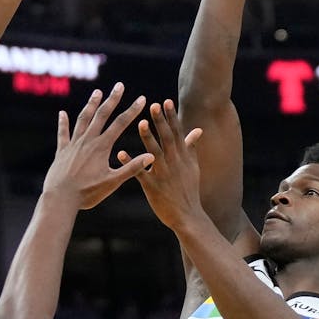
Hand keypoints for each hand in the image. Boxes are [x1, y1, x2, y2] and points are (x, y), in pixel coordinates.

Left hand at [43, 83, 152, 209]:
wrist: (61, 198)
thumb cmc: (88, 193)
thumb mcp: (113, 182)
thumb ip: (132, 168)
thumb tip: (152, 156)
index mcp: (102, 147)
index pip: (120, 124)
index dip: (132, 110)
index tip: (142, 98)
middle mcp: (87, 141)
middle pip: (101, 115)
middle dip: (112, 99)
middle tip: (119, 85)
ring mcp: (73, 144)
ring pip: (83, 119)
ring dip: (91, 105)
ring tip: (97, 92)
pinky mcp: (62, 151)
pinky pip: (63, 133)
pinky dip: (63, 123)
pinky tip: (62, 113)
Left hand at [129, 100, 205, 229]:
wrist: (188, 217)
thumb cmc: (189, 190)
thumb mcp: (193, 167)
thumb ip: (192, 147)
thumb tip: (197, 130)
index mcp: (183, 157)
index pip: (177, 133)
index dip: (171, 117)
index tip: (166, 101)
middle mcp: (174, 164)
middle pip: (166, 139)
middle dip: (160, 121)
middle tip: (153, 105)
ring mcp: (164, 175)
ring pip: (154, 153)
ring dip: (147, 137)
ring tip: (139, 122)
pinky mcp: (153, 187)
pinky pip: (140, 173)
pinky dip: (131, 163)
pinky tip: (121, 153)